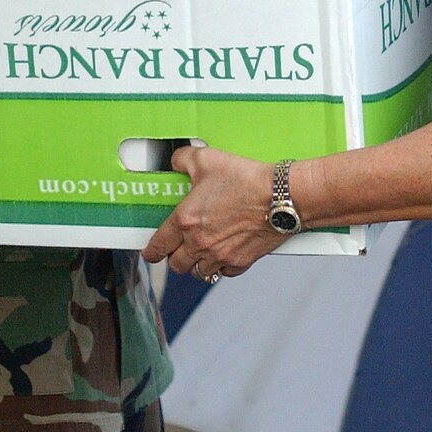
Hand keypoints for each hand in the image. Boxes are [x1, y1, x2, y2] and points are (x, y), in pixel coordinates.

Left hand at [143, 145, 287, 278]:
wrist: (281, 197)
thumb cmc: (246, 179)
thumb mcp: (206, 159)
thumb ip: (182, 160)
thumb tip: (174, 162)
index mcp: (185, 220)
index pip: (158, 246)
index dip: (151, 251)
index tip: (150, 252)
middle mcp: (199, 243)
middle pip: (176, 264)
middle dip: (174, 257)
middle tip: (179, 247)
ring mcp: (220, 255)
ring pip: (198, 272)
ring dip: (197, 263)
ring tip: (201, 251)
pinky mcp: (240, 261)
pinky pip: (224, 272)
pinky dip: (221, 266)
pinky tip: (224, 253)